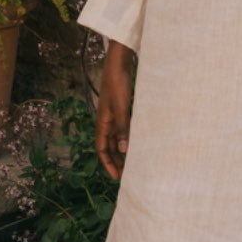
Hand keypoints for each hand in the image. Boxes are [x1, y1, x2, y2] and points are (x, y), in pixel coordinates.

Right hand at [94, 43, 134, 179]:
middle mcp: (106, 122)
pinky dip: (129, 137)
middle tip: (127, 174)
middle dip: (116, 161)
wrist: (118, 64)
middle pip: (109, 147)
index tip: (117, 177)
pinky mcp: (121, 109)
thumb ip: (123, 128)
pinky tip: (138, 142)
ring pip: (117, 138)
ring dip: (123, 150)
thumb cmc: (117, 85)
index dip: (108, 164)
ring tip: (134, 162)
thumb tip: (125, 151)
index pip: (102, 149)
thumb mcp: (121, 108)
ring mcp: (113, 115)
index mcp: (102, 123)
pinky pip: (123, 128)